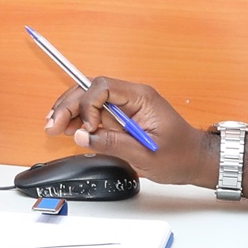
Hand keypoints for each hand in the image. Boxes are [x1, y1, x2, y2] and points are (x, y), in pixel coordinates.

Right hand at [40, 76, 208, 186]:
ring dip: (69, 110)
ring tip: (52, 127)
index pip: (103, 87)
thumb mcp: (146, 155)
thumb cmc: (179, 156)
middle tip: (52, 126)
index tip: (86, 129)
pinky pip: (95, 110)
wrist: (195, 160)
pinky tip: (66, 128)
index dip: (87, 105)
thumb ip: (112, 144)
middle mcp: (131, 96)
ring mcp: (126, 105)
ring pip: (89, 97)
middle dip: (68, 105)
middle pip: (90, 89)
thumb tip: (82, 137)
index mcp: (141, 98)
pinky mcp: (122, 115)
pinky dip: (78, 118)